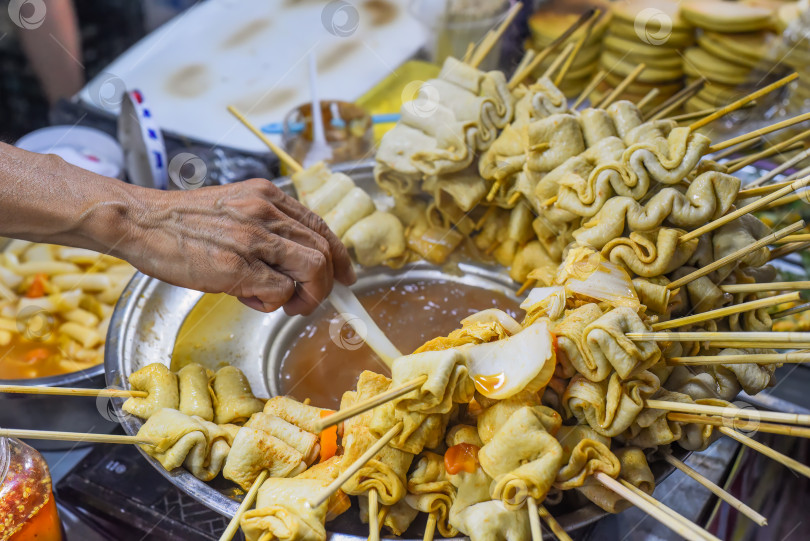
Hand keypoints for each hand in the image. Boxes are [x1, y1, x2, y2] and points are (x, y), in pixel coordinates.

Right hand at [123, 178, 355, 314]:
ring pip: (313, 269)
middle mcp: (265, 212)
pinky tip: (251, 298)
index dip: (339, 256)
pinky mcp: (236, 266)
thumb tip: (294, 264)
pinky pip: (280, 291)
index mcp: (267, 195)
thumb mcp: (233, 208)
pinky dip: (275, 302)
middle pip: (324, 251)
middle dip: (325, 284)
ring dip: (307, 295)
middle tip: (306, 300)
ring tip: (283, 303)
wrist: (139, 221)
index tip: (346, 276)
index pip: (320, 226)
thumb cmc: (181, 221)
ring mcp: (252, 238)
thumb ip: (265, 228)